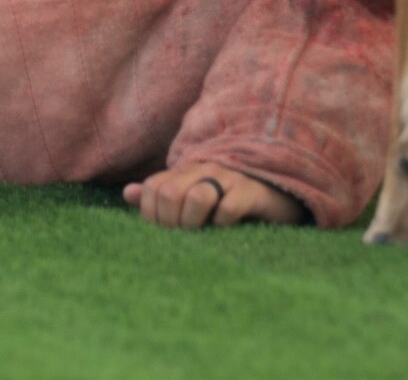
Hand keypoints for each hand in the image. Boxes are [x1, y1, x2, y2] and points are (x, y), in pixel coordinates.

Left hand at [124, 161, 306, 229]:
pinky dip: (223, 224)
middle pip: (169, 195)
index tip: (167, 233)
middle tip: (186, 236)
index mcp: (186, 171)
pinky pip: (228, 208)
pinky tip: (228, 229)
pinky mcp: (252, 191)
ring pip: (195, 198)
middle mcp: (204, 170)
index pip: (153, 190)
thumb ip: (161, 194)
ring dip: (194, 223)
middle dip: (172, 224)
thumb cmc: (230, 197)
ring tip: (204, 233)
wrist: (279, 189)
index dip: (153, 217)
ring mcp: (229, 178)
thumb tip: (128, 193)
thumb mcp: (194, 193)